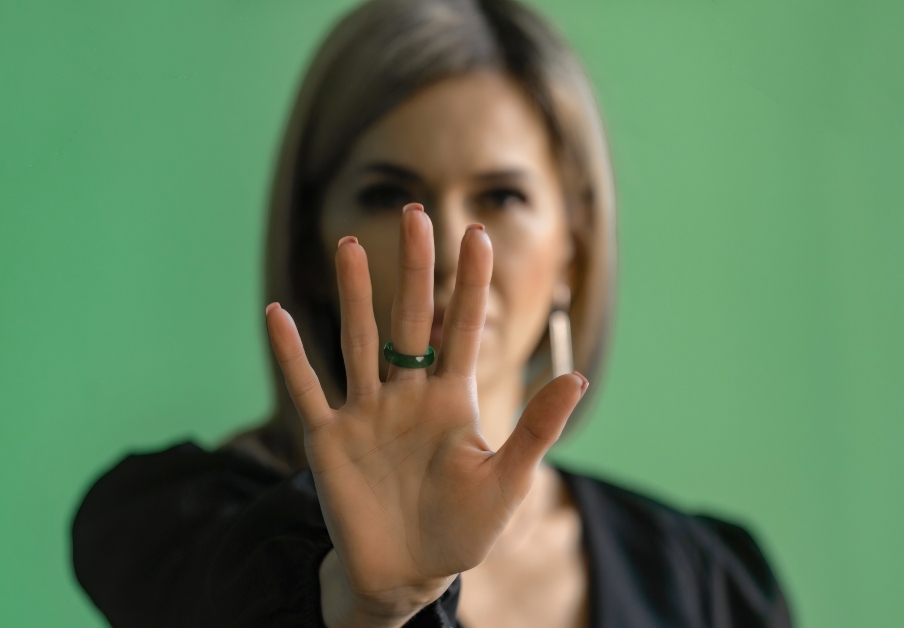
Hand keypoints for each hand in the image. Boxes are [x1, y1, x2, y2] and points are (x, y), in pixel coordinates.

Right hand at [265, 204, 586, 625]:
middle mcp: (408, 396)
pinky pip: (308, 389)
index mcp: (453, 401)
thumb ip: (537, 428)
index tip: (477, 233)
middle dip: (414, 268)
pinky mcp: (329, 439)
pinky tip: (276, 314)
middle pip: (411, 319)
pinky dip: (291, 354)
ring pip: (359, 341)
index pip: (462, 328)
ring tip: (347, 244)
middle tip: (414, 213)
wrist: (408, 575)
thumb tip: (576, 376)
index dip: (469, 282)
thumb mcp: (507, 480)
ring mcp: (367, 413)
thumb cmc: (463, 529)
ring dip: (353, 295)